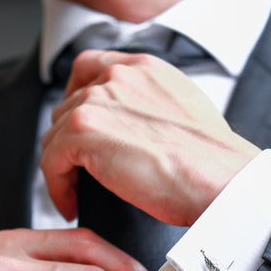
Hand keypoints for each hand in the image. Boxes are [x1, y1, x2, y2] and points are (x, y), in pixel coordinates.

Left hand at [40, 49, 260, 226]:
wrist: (220, 179)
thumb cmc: (212, 160)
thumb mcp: (187, 111)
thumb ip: (152, 105)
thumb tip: (135, 128)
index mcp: (144, 68)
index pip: (90, 67)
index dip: (77, 96)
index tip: (78, 124)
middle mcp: (118, 76)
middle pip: (69, 105)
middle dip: (70, 140)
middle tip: (79, 170)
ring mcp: (98, 101)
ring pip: (56, 134)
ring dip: (62, 166)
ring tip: (75, 193)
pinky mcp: (83, 132)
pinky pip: (50, 160)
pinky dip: (56, 186)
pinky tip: (70, 204)